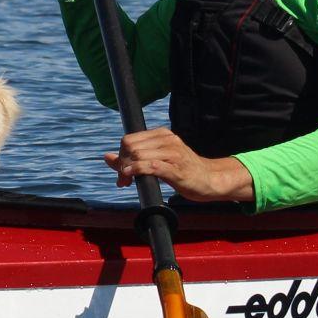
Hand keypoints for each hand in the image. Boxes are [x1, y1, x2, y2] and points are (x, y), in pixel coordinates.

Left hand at [102, 128, 253, 203]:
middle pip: (130, 147)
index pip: (129, 139)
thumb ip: (134, 158)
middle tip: (122, 180)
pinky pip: (149, 166)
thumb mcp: (158, 160)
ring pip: (137, 155)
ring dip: (126, 170)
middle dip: (121, 164)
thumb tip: (106, 156)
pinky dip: (135, 171)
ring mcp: (172, 153)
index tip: (121, 171)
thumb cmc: (183, 171)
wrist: (210, 180)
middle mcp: (167, 140)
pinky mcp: (176, 169)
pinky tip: (131, 178)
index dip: (120, 155)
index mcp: (162, 134)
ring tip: (126, 182)